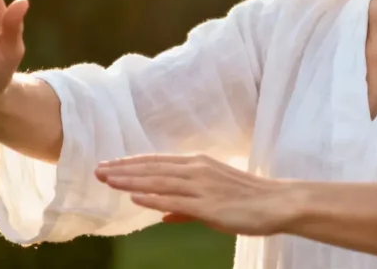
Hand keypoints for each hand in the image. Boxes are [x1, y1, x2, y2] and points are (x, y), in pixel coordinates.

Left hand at [95, 154, 297, 235]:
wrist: (278, 203)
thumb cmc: (248, 200)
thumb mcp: (213, 198)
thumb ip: (186, 206)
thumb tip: (163, 214)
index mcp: (198, 164)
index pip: (156, 162)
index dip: (131, 164)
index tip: (108, 165)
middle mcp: (197, 170)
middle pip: (153, 168)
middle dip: (123, 169)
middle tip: (97, 170)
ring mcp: (202, 186)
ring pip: (159, 181)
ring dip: (131, 180)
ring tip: (108, 180)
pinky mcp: (209, 205)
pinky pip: (176, 200)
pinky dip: (154, 198)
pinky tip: (135, 198)